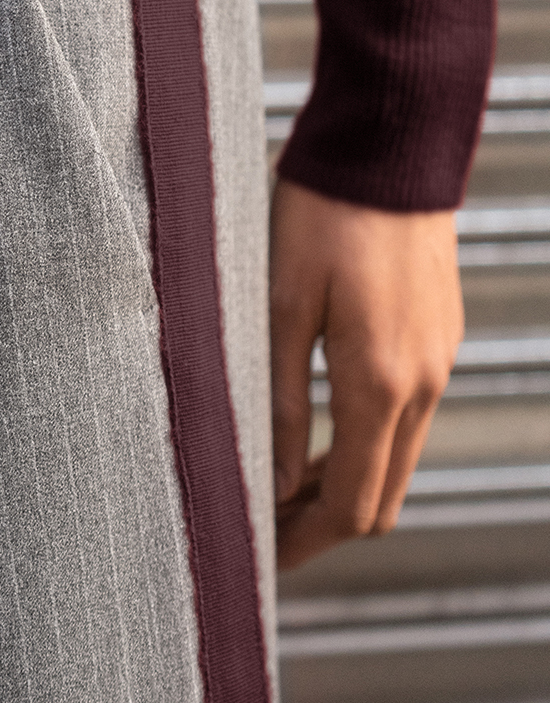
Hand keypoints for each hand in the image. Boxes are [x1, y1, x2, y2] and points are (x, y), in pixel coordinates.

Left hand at [269, 177, 462, 571]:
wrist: (389, 145)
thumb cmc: (320, 215)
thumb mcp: (278, 307)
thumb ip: (280, 401)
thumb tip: (275, 481)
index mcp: (380, 384)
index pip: (352, 505)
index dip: (307, 543)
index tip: (263, 558)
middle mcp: (422, 383)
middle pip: (384, 496)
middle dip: (325, 524)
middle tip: (264, 528)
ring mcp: (438, 361)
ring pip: (398, 459)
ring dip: (347, 483)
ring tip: (281, 484)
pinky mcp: (438, 337)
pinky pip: (409, 417)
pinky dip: (367, 442)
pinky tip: (319, 429)